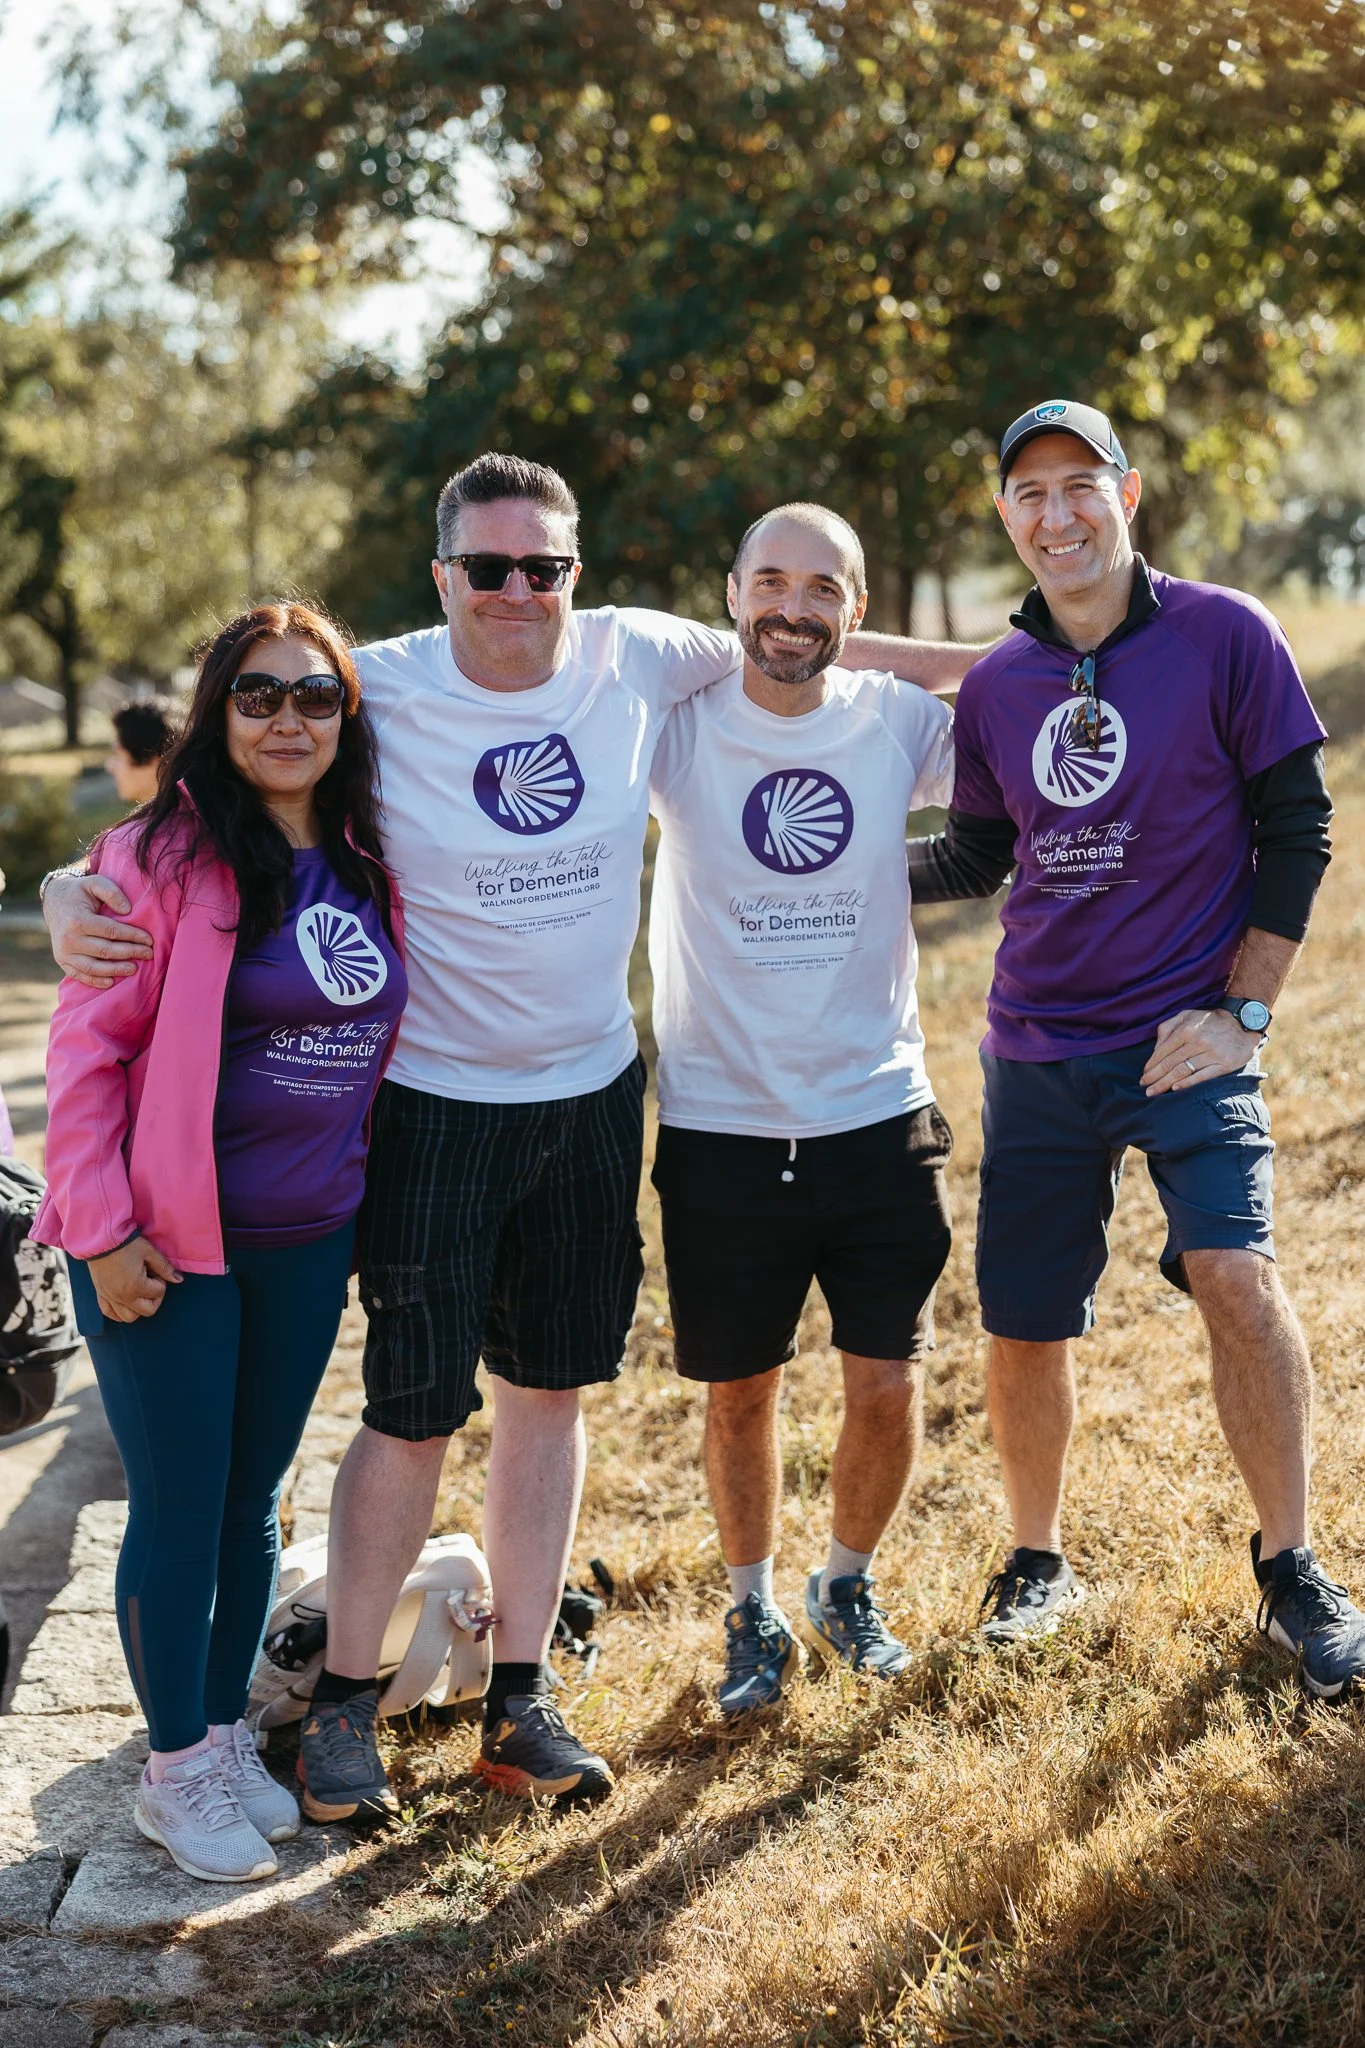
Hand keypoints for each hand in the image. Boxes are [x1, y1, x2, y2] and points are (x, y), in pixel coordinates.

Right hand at [47, 873, 152, 988]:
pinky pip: (80, 974)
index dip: (133, 936)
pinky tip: (111, 981)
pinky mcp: (62, 960)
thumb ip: (112, 892)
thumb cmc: (80, 892)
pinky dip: (95, 981)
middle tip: (149, 954)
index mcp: (78, 920)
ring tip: (134, 968)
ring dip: (116, 970)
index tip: (149, 940)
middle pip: (106, 951)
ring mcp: (64, 952)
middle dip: (131, 953)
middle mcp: (69, 939)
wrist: (54, 901)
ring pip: (94, 967)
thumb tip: (128, 910)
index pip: (112, 932)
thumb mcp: (94, 882)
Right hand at [87, 1237, 181, 1322]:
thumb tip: (179, 1280)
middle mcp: (123, 1297)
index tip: (154, 1270)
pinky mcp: (101, 1295)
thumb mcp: (149, 1252)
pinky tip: (124, 1302)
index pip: (159, 1292)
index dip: (160, 1281)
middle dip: (154, 1298)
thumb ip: (165, 1268)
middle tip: (151, 1283)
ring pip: (129, 1317)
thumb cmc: (126, 1244)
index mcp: (137, 1286)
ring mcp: (111, 1298)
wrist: (100, 1240)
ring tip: (139, 1293)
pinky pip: (110, 1313)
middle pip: (147, 1311)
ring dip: (138, 1309)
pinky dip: (118, 1312)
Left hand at [1141, 1008, 1260, 1096]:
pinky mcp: (1223, 1064)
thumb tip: (1155, 1049)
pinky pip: (1203, 1076)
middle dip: (1155, 1077)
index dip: (1151, 1064)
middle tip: (1145, 1087)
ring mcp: (1211, 1054)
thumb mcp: (1187, 1015)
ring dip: (1165, 1083)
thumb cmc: (1210, 1021)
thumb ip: (1167, 1028)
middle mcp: (1198, 1042)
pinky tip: (1175, 1089)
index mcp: (1186, 1029)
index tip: (1144, 1074)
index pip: (1163, 1051)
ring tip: (1154, 1092)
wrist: (1243, 1023)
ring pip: (1183, 1071)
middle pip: (1171, 1063)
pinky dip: (1188, 1083)